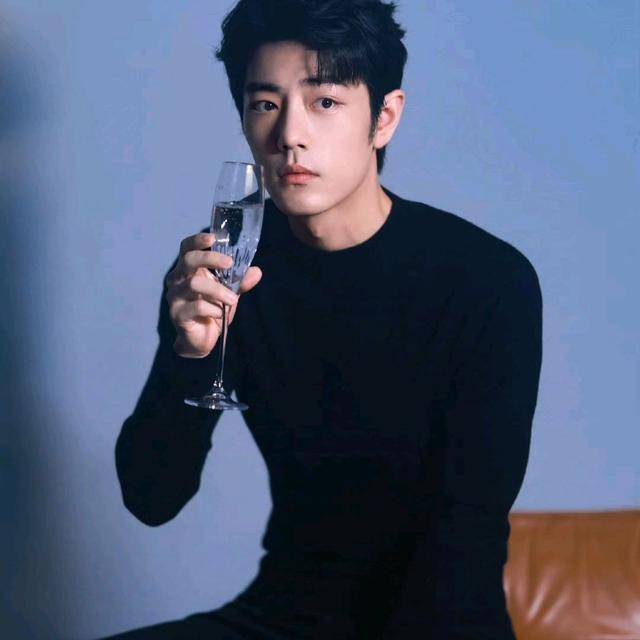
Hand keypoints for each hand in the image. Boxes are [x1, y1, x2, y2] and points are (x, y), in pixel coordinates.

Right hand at [164, 232, 261, 357]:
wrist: (201, 339)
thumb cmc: (212, 310)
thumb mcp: (229, 293)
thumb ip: (240, 282)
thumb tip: (257, 271)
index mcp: (188, 270)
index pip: (187, 248)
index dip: (197, 241)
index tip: (213, 238)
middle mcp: (177, 280)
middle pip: (188, 260)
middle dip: (210, 258)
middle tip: (229, 263)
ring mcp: (175, 297)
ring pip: (194, 284)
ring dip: (218, 290)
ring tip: (233, 300)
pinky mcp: (177, 314)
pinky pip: (196, 307)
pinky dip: (212, 309)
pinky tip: (219, 314)